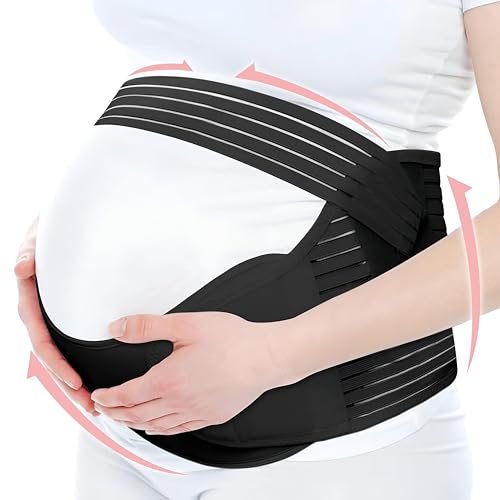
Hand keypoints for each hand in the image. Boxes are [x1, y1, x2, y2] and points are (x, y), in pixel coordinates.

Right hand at [15, 214, 97, 415]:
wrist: (60, 229)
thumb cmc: (49, 234)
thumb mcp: (36, 238)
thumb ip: (28, 252)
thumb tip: (21, 268)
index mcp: (32, 303)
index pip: (42, 341)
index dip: (57, 364)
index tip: (76, 382)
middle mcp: (41, 316)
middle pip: (52, 359)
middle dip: (68, 385)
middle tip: (91, 407)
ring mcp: (53, 319)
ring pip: (62, 357)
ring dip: (74, 383)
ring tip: (95, 405)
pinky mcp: (66, 317)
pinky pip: (71, 345)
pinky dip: (82, 364)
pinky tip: (95, 378)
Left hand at [90, 311, 289, 434]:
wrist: (267, 357)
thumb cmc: (232, 340)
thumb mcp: (186, 324)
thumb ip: (148, 326)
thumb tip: (118, 328)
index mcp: (169, 380)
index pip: (127, 395)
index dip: (108, 397)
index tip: (98, 397)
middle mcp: (180, 402)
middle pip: (137, 414)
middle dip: (116, 414)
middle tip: (104, 411)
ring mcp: (197, 412)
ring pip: (156, 425)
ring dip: (134, 424)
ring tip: (124, 420)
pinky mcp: (212, 416)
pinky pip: (178, 430)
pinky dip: (160, 430)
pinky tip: (157, 427)